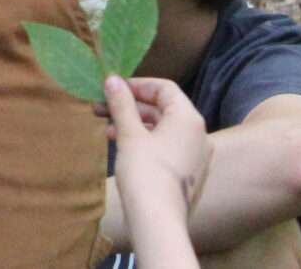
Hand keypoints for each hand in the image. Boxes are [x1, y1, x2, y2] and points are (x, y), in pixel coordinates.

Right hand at [105, 74, 210, 228]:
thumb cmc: (145, 172)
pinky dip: (146, 141)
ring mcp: (196, 156)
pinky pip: (167, 147)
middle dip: (130, 106)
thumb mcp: (129, 134)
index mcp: (189, 118)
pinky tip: (123, 147)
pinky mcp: (189, 173)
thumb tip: (112, 79)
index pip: (164, 88)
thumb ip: (122, 104)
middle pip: (163, 108)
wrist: (158, 221)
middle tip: (101, 108)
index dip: (136, 85)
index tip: (112, 89)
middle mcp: (199, 134)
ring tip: (107, 130)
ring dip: (135, 124)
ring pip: (163, 129)